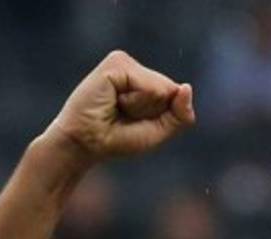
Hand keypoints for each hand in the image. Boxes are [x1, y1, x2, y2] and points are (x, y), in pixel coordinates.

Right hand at [45, 50, 194, 165]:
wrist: (84, 144)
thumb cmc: (117, 139)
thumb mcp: (158, 132)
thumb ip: (180, 115)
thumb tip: (186, 87)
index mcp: (145, 80)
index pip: (175, 94)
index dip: (162, 116)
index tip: (135, 121)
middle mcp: (134, 68)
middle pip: (170, 90)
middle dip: (152, 112)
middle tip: (123, 116)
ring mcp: (124, 62)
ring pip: (161, 88)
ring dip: (142, 107)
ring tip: (117, 108)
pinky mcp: (115, 64)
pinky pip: (148, 86)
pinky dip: (135, 102)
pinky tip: (113, 101)